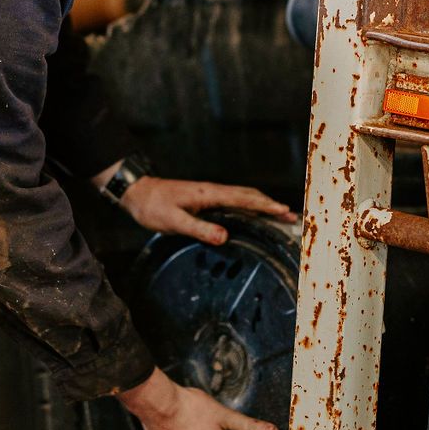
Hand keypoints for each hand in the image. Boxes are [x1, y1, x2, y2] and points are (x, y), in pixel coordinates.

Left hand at [120, 175, 296, 244]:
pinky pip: (233, 203)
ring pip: (243, 198)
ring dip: (262, 206)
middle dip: (271, 205)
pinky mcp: (205, 201)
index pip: (243, 198)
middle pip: (249, 196)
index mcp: (209, 194)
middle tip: (291, 217)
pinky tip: (253, 218)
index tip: (283, 211)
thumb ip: (198, 228)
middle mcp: (213, 192)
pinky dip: (249, 208)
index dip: (265, 205)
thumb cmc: (153, 206)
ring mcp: (210, 196)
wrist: (138, 192)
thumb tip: (224, 237)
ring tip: (280, 217)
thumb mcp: (173, 221)